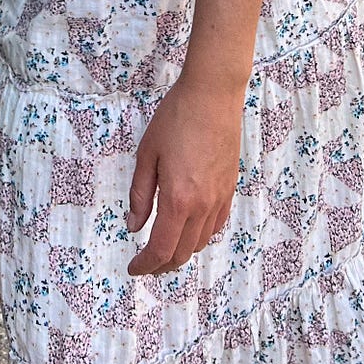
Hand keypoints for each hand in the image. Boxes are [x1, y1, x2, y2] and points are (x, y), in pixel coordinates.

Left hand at [126, 76, 242, 275]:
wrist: (213, 94)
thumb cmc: (176, 117)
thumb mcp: (147, 153)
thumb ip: (140, 194)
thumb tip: (133, 226)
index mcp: (178, 199)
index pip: (161, 249)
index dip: (145, 264)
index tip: (133, 268)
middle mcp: (202, 206)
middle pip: (182, 252)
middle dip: (162, 265)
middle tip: (146, 263)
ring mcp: (220, 198)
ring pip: (201, 242)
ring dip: (182, 252)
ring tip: (165, 248)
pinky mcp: (230, 187)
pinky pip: (217, 224)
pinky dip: (201, 236)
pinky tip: (190, 229)